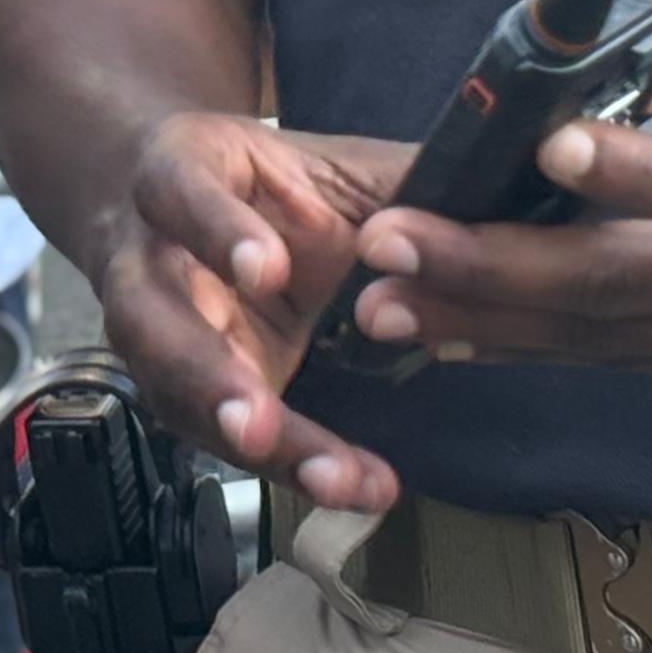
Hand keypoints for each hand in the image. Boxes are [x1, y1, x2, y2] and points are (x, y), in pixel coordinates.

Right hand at [95, 109, 408, 513]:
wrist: (194, 208)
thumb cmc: (273, 186)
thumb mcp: (329, 165)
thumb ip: (399, 181)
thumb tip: (505, 177)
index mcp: (179, 171)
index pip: (180, 193)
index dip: (216, 231)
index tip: (269, 271)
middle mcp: (146, 257)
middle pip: (151, 319)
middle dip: (205, 374)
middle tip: (257, 421)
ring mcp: (153, 332)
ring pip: (175, 393)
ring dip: (247, 441)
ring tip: (328, 479)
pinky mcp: (183, 389)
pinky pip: (222, 436)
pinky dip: (285, 466)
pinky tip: (352, 486)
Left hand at [344, 46, 651, 396]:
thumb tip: (625, 97)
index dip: (639, 169)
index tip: (553, 141)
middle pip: (625, 284)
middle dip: (495, 267)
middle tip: (391, 246)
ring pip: (606, 337)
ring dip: (489, 321)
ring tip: (387, 302)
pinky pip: (625, 360)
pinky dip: (535, 348)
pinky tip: (456, 335)